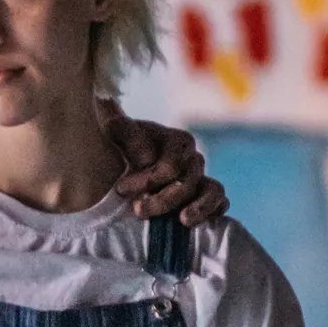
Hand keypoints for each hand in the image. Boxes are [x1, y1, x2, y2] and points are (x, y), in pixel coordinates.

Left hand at [106, 109, 226, 224]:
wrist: (131, 163)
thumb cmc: (127, 147)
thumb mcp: (119, 134)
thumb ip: (117, 124)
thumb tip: (107, 102)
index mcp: (178, 141)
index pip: (169, 165)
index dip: (146, 179)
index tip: (121, 190)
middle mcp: (194, 160)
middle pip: (187, 183)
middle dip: (162, 200)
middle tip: (137, 211)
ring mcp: (203, 179)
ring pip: (212, 192)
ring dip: (199, 208)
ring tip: (181, 221)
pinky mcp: (207, 198)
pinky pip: (220, 203)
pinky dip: (212, 212)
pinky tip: (193, 224)